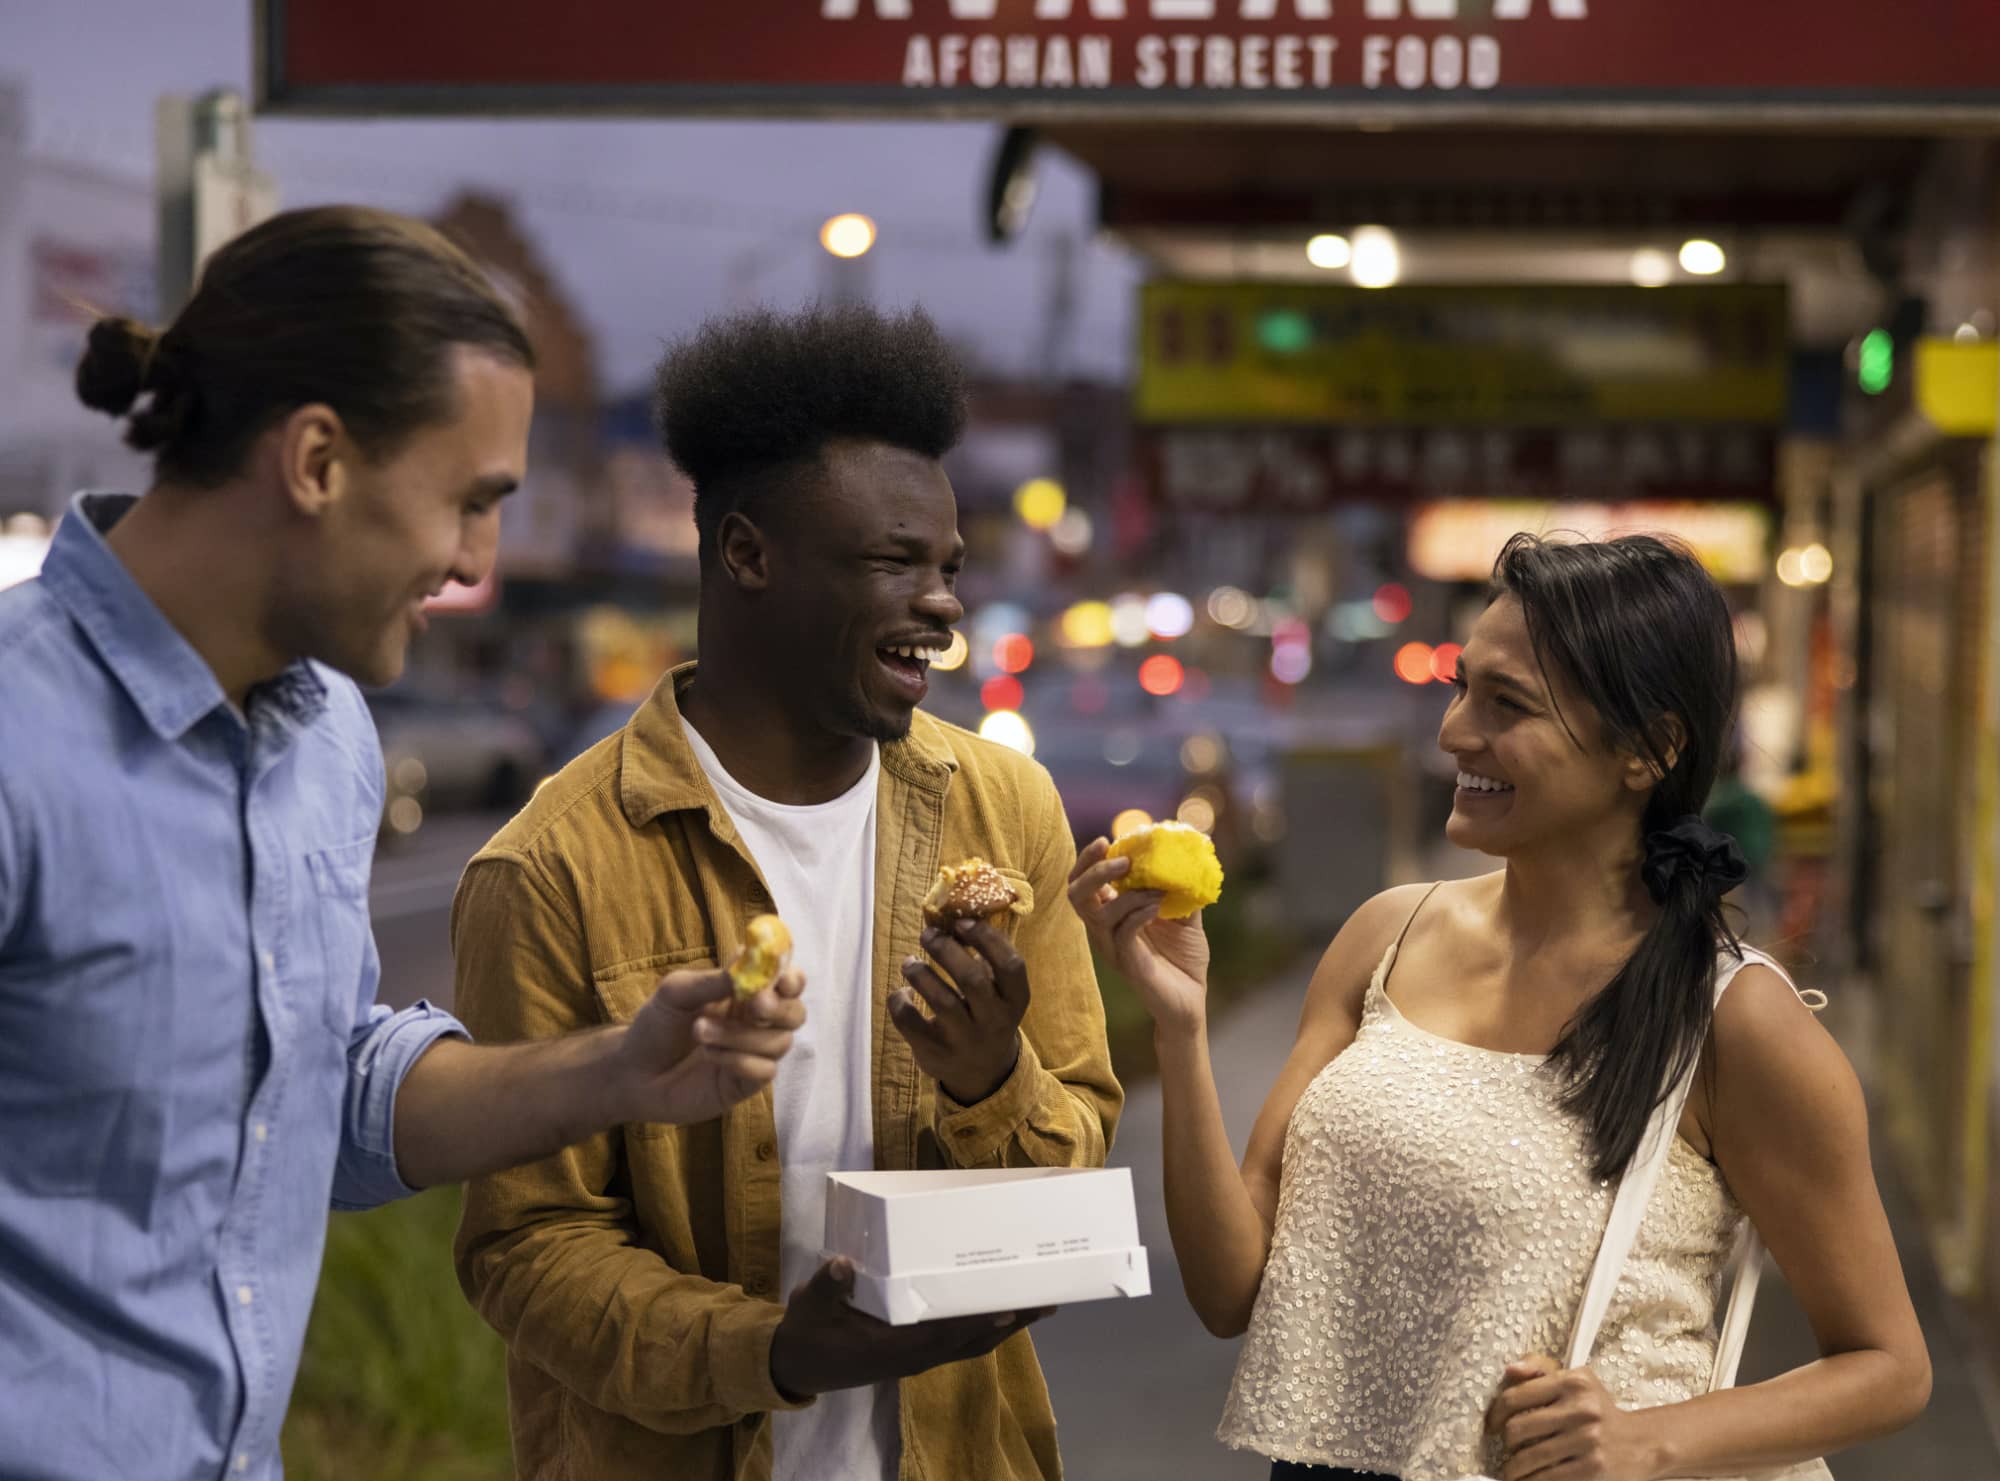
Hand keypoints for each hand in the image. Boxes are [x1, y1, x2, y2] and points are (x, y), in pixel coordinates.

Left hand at [614, 965, 805, 1126]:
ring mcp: (754, 1054)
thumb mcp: (677, 992)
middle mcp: (756, 1022)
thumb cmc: (656, 1026)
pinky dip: (739, 1060)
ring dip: (742, 1034)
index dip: (791, 977)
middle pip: (796, 1012)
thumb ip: (714, 980)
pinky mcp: (746, 1083)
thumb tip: (749, 965)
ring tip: (701, 1031)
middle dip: (779, 1007)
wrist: (632, 1072)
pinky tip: (709, 1056)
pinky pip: (765, 1070)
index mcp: (745, 992)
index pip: (786, 980)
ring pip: (780, 1042)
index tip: (781, 978)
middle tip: (754, 1004)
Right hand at [768, 1256, 1050, 1398]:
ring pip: (971, 1344)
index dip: (974, 1325)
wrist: (797, 1366)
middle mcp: (912, 1357)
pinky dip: (984, 1328)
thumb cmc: (807, 1335)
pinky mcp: (915, 1352)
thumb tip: (842, 1263)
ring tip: (1038, 1305)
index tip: (1007, 1310)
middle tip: (1046, 1300)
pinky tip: (1001, 1313)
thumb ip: (825, 1287)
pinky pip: (959, 1343)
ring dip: (1005, 1326)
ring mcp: (916, 1357)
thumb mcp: (809, 1309)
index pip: (941, 1337)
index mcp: (890, 1349)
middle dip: (1009, 1322)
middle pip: (971, 1342)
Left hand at [890, 916, 1027, 1104]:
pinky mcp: (936, 1053)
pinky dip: (899, 1001)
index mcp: (1015, 1000)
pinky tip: (902, 994)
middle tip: (928, 935)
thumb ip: (986, 960)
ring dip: (920, 973)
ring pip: (942, 1001)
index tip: (961, 921)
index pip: (1011, 965)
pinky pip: (911, 1022)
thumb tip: (953, 914)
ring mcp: (965, 1040)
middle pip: (972, 979)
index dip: (987, 939)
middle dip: (946, 950)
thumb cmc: (986, 1015)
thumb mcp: (999, 994)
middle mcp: (994, 1021)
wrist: (981, 1073)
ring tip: (910, 963)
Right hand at [1066, 837, 1210, 1035]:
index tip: (1106, 840)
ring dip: (1128, 894)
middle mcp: (1104, 931)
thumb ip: (1179, 888)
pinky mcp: (1128, 965)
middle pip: (1076, 895)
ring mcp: (1112, 949)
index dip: (1088, 860)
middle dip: (1094, 871)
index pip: (1083, 883)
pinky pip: (1122, 934)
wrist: (1192, 1001)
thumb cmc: (1184, 959)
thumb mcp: (1184, 916)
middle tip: (1122, 860)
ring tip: (1157, 890)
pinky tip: (1158, 906)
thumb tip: (1188, 857)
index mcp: (1111, 915)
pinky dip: (1138, 914)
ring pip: (1097, 914)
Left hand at [1484, 1354, 1666, 1480]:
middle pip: (1517, 1429)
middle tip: (1507, 1448)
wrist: (1642, 1443)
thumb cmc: (1599, 1410)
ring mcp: (1587, 1441)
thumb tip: (1509, 1370)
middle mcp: (1581, 1410)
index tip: (1492, 1426)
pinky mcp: (1592, 1470)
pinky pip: (1546, 1479)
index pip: (1515, 1396)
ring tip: (1512, 1471)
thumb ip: (1540, 1370)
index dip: (1495, 1414)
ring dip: (1513, 1469)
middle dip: (1506, 1443)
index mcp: (1573, 1382)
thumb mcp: (1577, 1381)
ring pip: (1528, 1459)